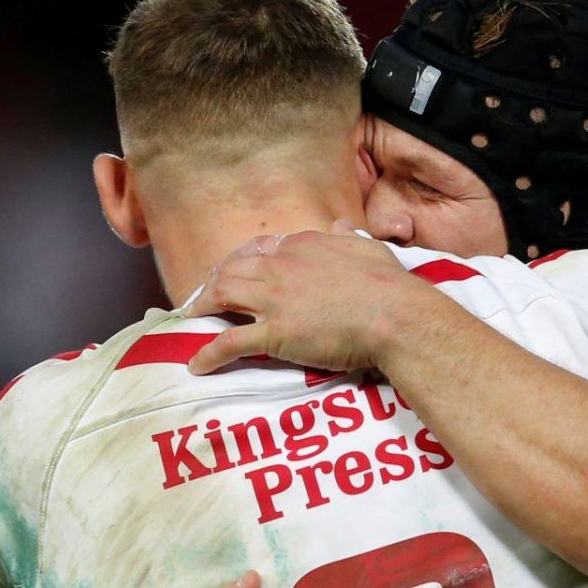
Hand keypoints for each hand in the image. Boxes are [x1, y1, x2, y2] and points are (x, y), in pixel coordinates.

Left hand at [184, 227, 436, 374]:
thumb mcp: (368, 246)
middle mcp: (280, 267)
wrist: (393, 315)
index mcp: (303, 245)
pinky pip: (229, 343)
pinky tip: (196, 365)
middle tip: (205, 296)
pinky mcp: (274, 333)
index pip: (261, 249)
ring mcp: (274, 300)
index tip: (237, 270)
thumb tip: (341, 223)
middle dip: (214, 281)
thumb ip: (348, 234)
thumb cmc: (388, 284)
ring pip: (222, 295)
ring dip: (202, 306)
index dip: (244, 260)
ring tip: (193, 319)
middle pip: (233, 268)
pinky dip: (208, 354)